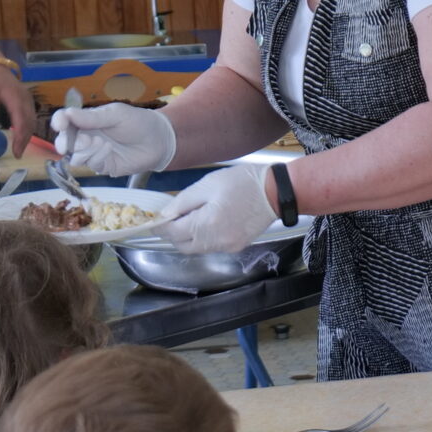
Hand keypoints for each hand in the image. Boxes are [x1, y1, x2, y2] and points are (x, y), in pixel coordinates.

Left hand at [0, 63, 37, 157]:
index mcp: (13, 95)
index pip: (20, 117)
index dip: (20, 134)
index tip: (16, 149)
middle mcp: (25, 98)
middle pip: (29, 122)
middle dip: (24, 139)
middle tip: (18, 154)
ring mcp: (29, 100)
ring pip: (32, 121)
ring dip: (27, 136)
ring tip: (20, 150)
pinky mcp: (28, 102)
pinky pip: (31, 118)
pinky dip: (28, 129)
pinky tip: (22, 138)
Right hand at [52, 102, 177, 175]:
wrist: (159, 140)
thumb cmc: (138, 122)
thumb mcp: (115, 114)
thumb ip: (91, 117)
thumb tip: (67, 114)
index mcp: (87, 121)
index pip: (65, 121)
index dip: (59, 122)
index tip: (60, 124)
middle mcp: (87, 137)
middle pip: (63, 142)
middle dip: (65, 142)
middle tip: (76, 141)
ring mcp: (94, 153)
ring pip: (75, 157)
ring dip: (83, 150)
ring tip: (98, 142)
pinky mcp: (104, 166)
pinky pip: (91, 164)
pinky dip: (97, 156)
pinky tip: (109, 148)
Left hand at [155, 165, 276, 253]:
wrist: (276, 192)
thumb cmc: (242, 182)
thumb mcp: (207, 184)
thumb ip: (183, 201)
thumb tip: (165, 214)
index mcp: (205, 224)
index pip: (172, 233)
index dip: (160, 227)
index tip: (155, 220)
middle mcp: (215, 241)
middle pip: (182, 246)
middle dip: (173, 234)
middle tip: (174, 217)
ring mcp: (227, 247)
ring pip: (196, 249)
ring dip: (189, 237)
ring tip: (194, 217)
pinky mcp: (236, 247)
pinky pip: (212, 247)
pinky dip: (204, 238)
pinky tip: (211, 222)